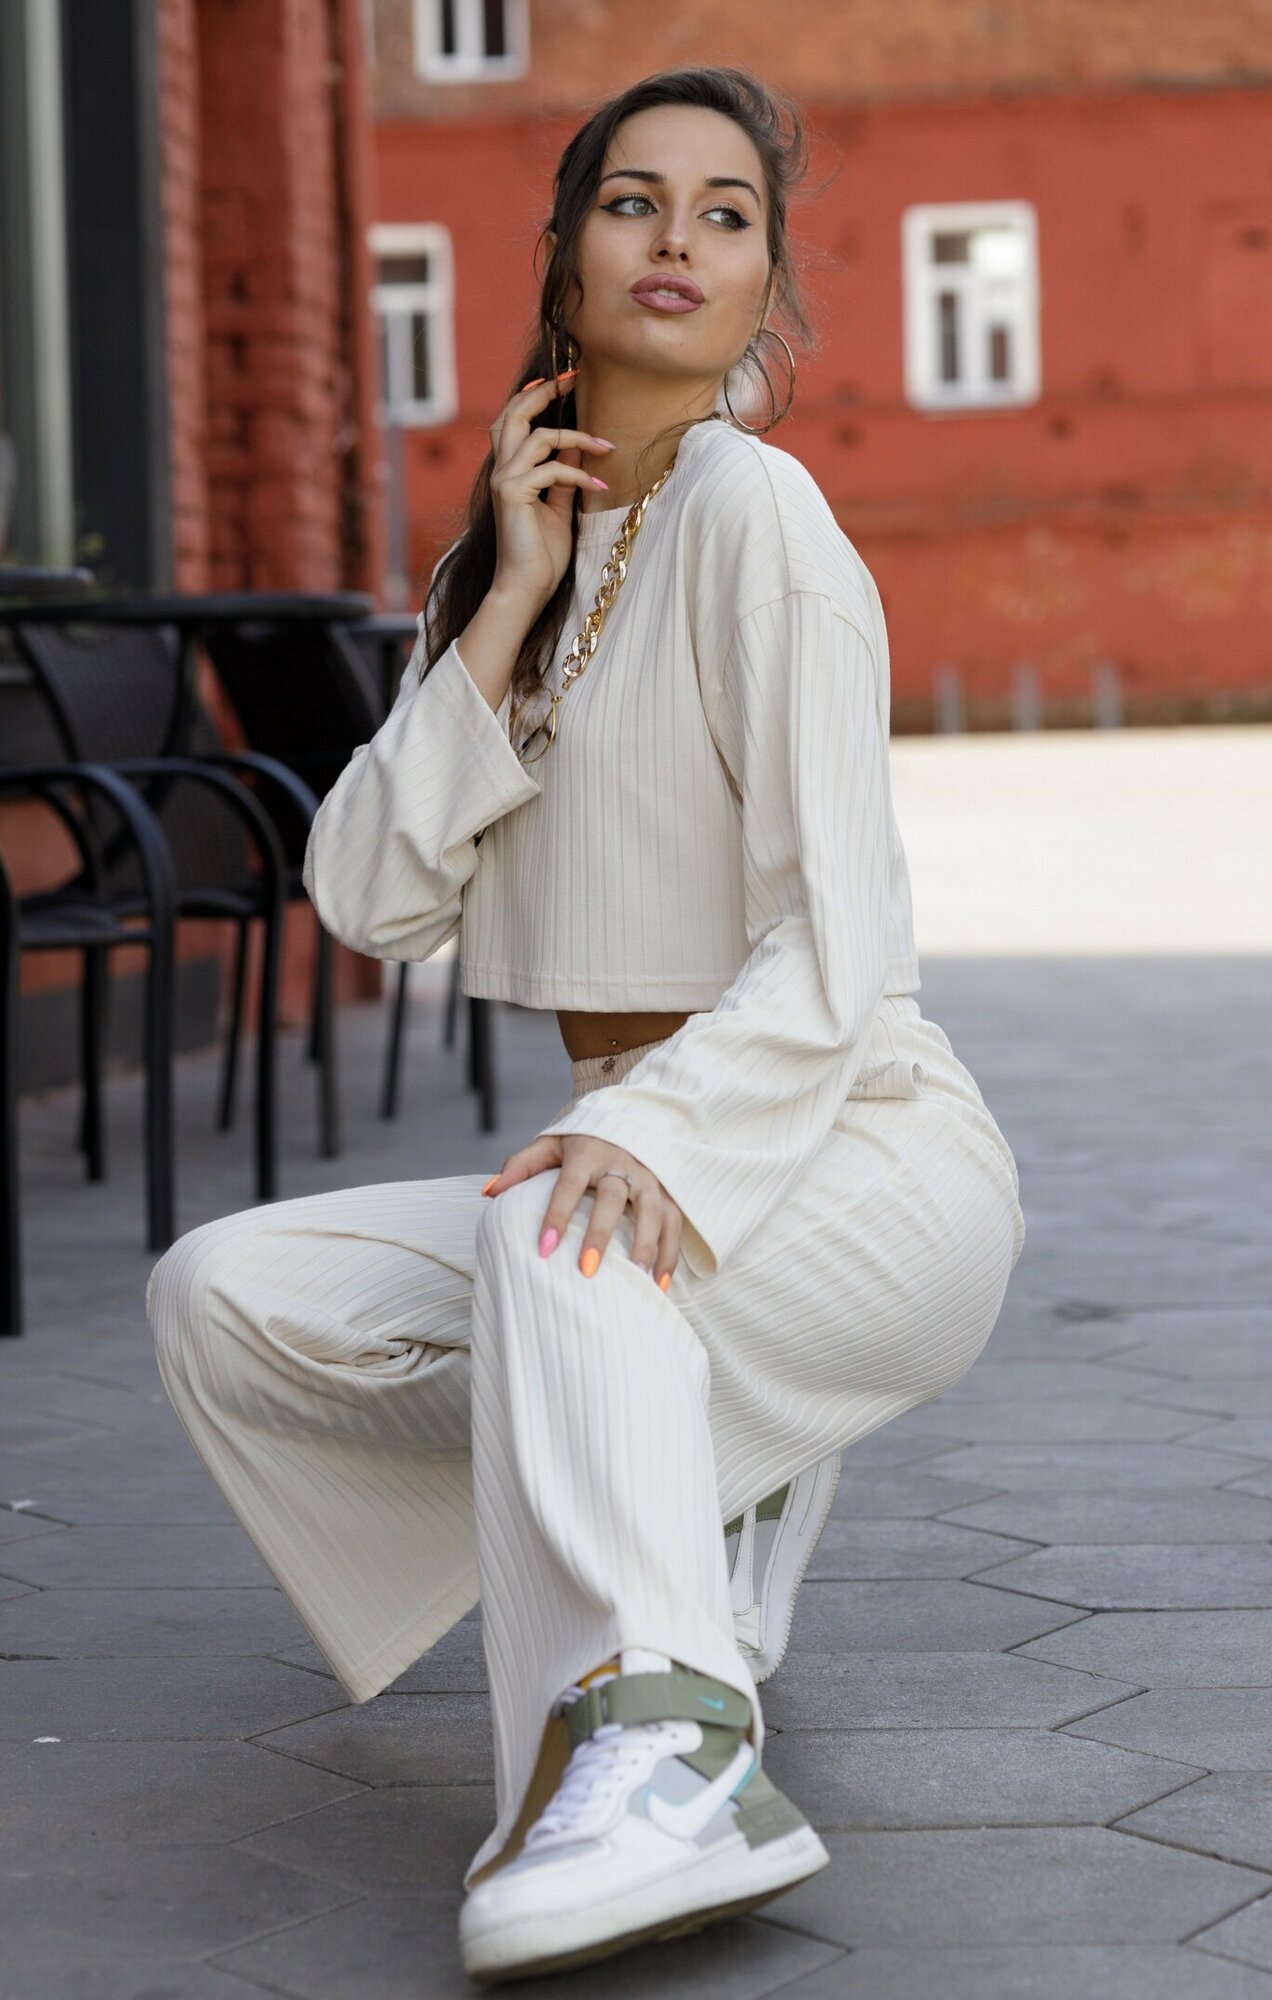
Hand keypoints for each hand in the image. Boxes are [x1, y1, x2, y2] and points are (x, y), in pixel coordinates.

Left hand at [482, 1133, 682, 1290]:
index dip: (557, 1215)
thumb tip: (489, 1192)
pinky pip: (675, 1222)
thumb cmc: (582, 1142)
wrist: (630, 1117)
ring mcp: (649, 1176)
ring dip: (646, 1245)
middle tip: (587, 1270)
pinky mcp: (669, 1190)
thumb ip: (521, 1166)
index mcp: (587, 1152)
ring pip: (652, 1210)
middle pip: (612, 1197)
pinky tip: (659, 1284)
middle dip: (601, 1234)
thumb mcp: (550, 1145)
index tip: (544, 1249)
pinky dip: (670, 1253)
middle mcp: (621, 1162)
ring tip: (636, 1279)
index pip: (568, 1185)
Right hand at [487, 374, 613, 612]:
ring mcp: (504, 480)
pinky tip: (600, 483)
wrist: (525, 587)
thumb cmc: (541, 554)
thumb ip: (561, 477)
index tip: (564, 381)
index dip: (535, 396)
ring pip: (540, 437)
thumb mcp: (556, 507)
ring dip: (579, 437)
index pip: (514, 421)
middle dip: (546, 392)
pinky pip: (552, 469)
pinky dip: (579, 473)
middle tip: (575, 378)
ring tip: (607, 447)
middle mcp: (501, 470)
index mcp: (509, 471)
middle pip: (515, 413)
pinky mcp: (512, 494)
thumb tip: (574, 449)